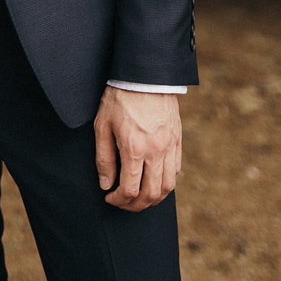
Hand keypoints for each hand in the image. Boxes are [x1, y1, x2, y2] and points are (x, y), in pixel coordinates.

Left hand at [93, 88, 181, 211]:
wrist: (144, 75)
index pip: (130, 190)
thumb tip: (106, 184)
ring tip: (140, 198)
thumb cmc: (119, 97)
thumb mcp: (102, 125)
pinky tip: (154, 180)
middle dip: (135, 206)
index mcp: (134, 148)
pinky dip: (166, 182)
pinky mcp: (177, 140)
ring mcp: (170, 146)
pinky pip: (176, 170)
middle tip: (123, 204)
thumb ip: (104, 158)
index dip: (118, 200)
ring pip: (168, 186)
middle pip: (151, 194)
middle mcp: (156, 151)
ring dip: (153, 198)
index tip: (110, 198)